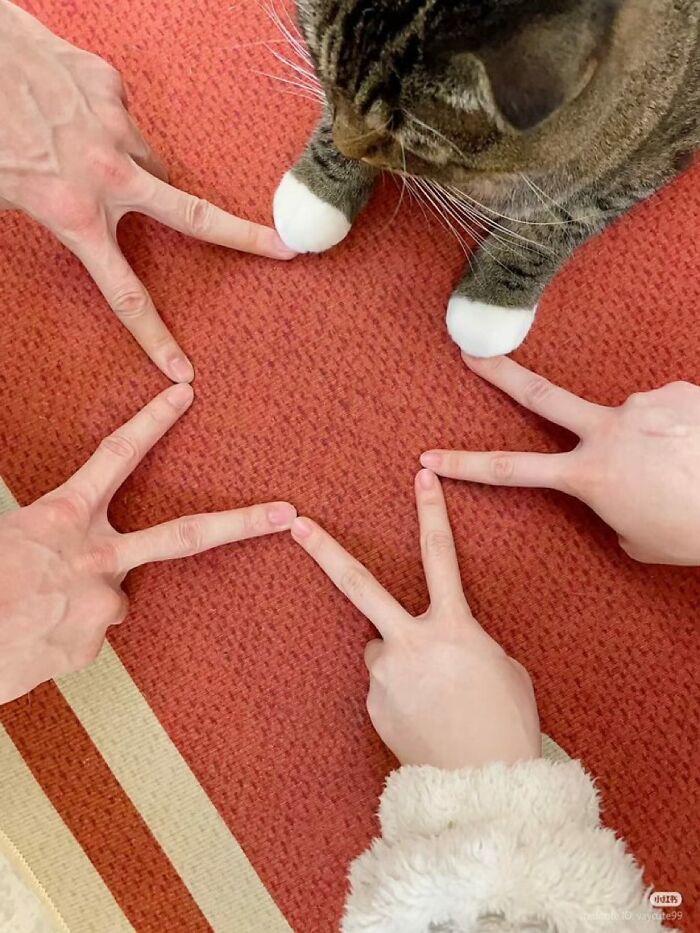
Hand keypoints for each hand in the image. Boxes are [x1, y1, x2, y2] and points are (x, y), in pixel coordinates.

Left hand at [0, 1, 294, 381]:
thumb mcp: (3, 197)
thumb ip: (49, 217)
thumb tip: (69, 223)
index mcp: (73, 214)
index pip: (125, 294)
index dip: (155, 337)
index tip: (182, 370)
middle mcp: (107, 174)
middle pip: (195, 218)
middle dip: (245, 238)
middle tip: (284, 249)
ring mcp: (115, 126)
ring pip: (151, 162)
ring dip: (139, 170)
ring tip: (95, 156)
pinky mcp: (109, 87)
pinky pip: (124, 117)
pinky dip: (106, 122)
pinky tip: (73, 111)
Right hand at [0, 384, 296, 703]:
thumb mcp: (8, 533)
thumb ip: (53, 531)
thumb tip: (70, 548)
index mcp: (63, 515)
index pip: (117, 455)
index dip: (153, 422)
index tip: (185, 393)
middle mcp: (94, 555)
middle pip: (184, 534)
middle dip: (241, 523)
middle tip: (285, 512)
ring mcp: (99, 602)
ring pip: (112, 598)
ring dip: (82, 603)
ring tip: (34, 611)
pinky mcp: (92, 643)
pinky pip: (87, 634)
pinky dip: (64, 635)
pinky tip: (32, 637)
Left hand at [290, 470, 539, 768]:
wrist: (485, 784)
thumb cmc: (506, 721)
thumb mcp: (501, 666)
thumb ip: (463, 642)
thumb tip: (438, 643)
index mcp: (453, 627)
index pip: (440, 556)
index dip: (431, 512)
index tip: (421, 474)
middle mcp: (409, 643)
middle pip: (359, 586)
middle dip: (325, 551)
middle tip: (296, 523)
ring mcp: (385, 675)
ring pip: (382, 648)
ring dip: (400, 659)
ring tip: (435, 696)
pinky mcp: (373, 704)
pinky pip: (385, 684)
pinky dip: (401, 692)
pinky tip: (426, 717)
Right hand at [421, 355, 699, 565]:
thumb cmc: (694, 533)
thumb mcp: (638, 540)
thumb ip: (611, 511)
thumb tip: (615, 488)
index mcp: (590, 476)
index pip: (511, 470)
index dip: (466, 464)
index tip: (430, 457)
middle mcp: (608, 431)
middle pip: (539, 396)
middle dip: (500, 374)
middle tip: (471, 354)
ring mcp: (642, 406)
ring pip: (630, 419)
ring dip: (647, 439)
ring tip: (683, 464)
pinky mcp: (677, 392)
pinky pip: (666, 410)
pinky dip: (676, 429)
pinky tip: (695, 448)